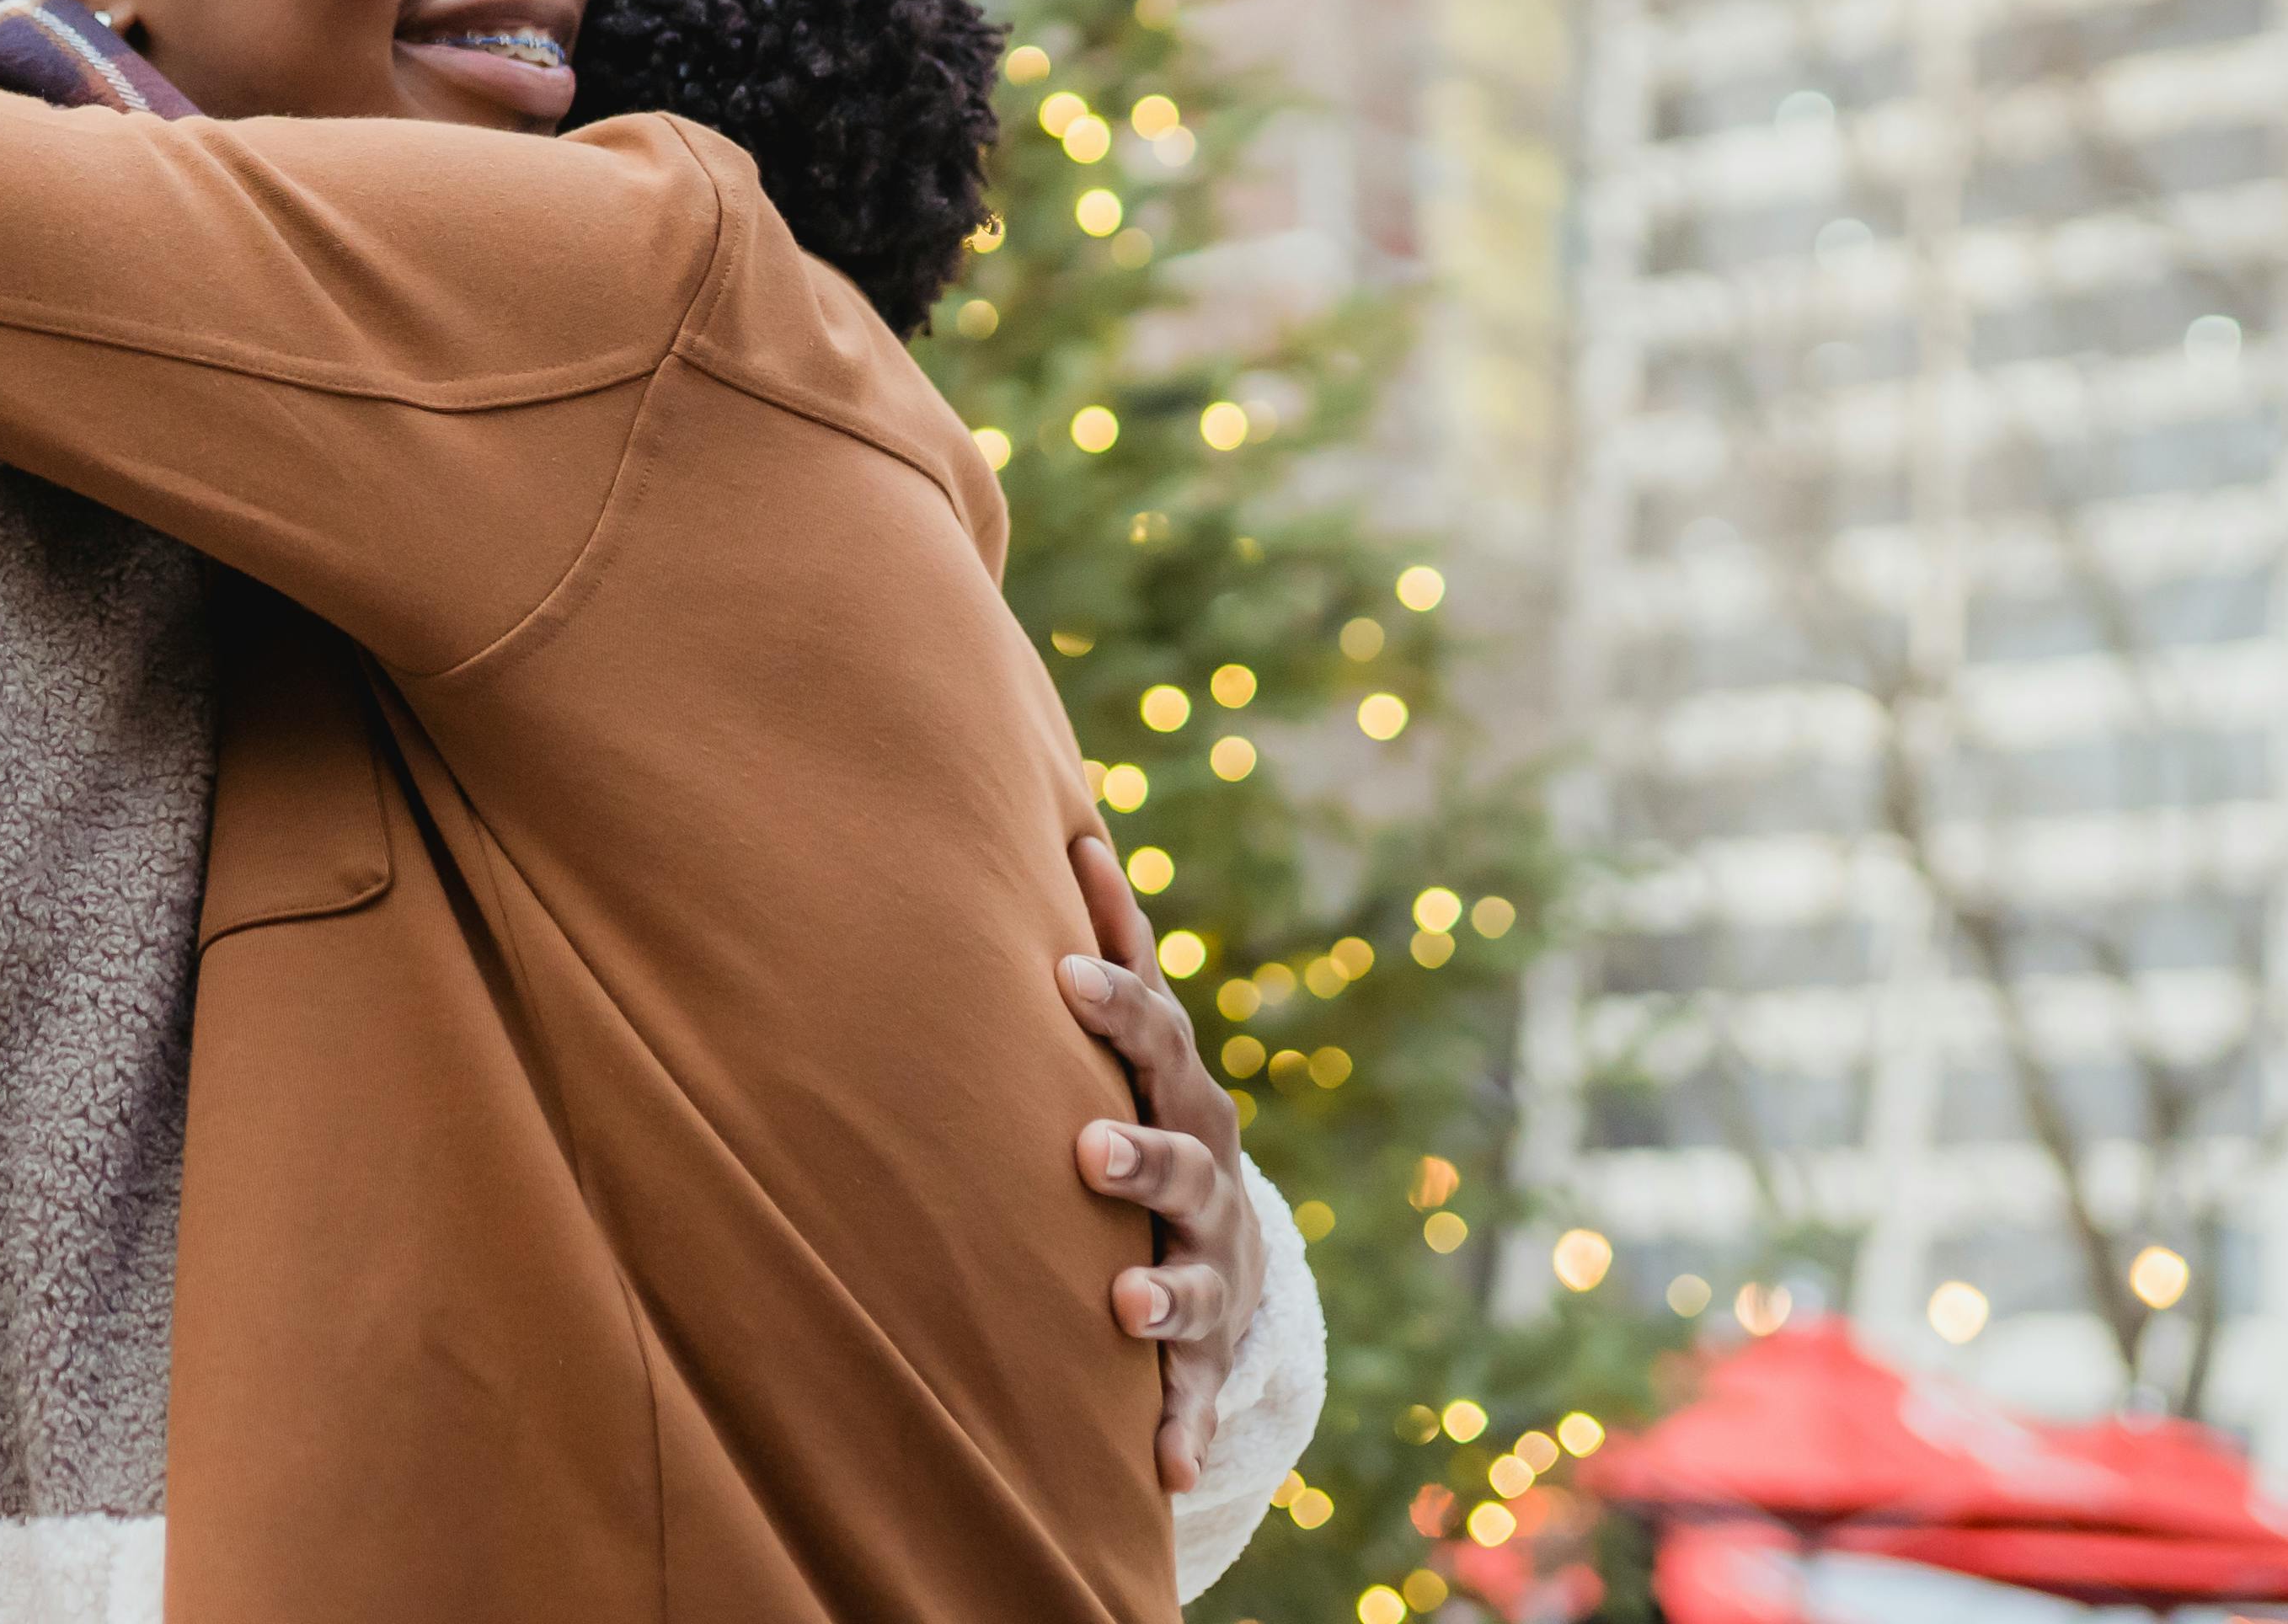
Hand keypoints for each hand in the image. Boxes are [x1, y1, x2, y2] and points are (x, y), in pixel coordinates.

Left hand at [1062, 832, 1262, 1494]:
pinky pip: (1196, 1393)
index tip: (1063, 969)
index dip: (1115, 995)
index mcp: (1176, 1088)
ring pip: (1194, 1276)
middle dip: (1137, 1147)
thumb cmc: (1142, 1108)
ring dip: (1160, 1288)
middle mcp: (1205, 1171)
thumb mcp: (1127, 1042)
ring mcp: (1213, 1262)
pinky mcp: (1209, 1348)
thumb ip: (1099, 952)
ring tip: (1119, 1298)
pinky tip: (1163, 1468)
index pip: (1149, 1033)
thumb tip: (1069, 819)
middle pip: (1179, 1152)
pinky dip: (1181, 1427)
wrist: (1223, 1243)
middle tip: (1082, 1145)